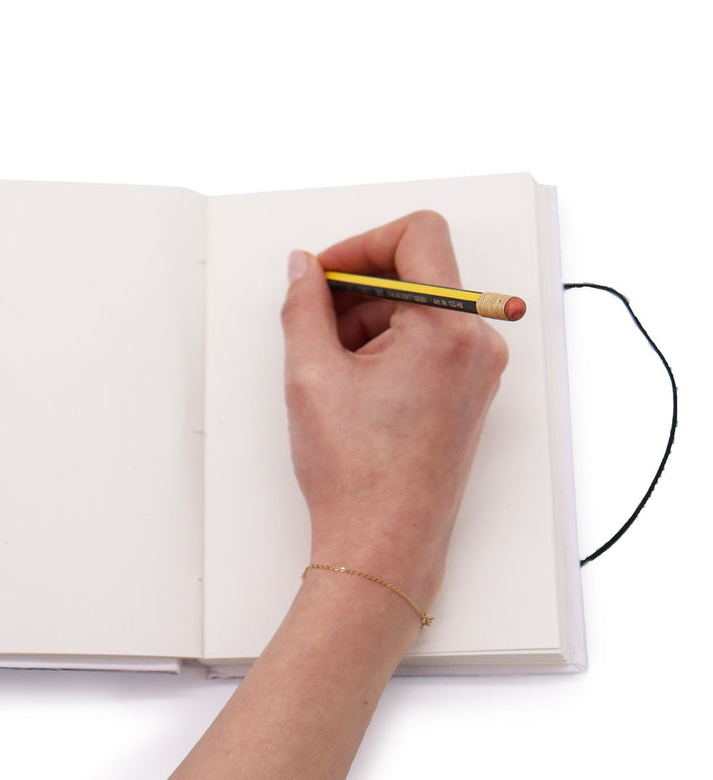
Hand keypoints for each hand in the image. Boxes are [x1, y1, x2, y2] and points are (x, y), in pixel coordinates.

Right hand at [281, 211, 508, 605]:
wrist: (384, 545)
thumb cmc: (357, 473)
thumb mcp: (311, 374)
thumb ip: (303, 304)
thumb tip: (303, 268)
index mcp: (447, 329)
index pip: (418, 234)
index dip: (363, 243)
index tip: (326, 272)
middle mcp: (476, 343)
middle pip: (417, 273)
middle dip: (358, 289)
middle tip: (314, 320)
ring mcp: (477, 370)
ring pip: (418, 309)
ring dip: (368, 320)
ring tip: (330, 367)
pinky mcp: (467, 392)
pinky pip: (428, 341)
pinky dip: (387, 345)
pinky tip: (352, 382)